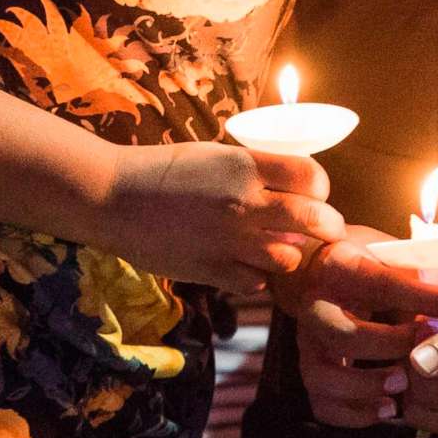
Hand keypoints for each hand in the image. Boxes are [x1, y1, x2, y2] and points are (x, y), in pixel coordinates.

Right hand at [90, 142, 345, 293]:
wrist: (111, 197)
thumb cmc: (160, 170)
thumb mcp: (212, 154)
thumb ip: (253, 170)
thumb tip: (293, 188)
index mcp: (244, 165)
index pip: (312, 176)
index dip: (320, 187)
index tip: (314, 193)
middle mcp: (243, 202)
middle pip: (314, 219)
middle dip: (326, 226)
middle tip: (323, 229)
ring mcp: (228, 240)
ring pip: (288, 259)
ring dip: (288, 254)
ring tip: (275, 247)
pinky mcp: (211, 270)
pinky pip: (256, 283)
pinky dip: (258, 277)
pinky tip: (245, 264)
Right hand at [275, 231, 437, 428]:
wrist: (331, 279)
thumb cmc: (374, 269)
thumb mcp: (395, 261)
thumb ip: (426, 281)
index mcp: (339, 267)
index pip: (378, 283)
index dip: (420, 296)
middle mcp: (313, 306)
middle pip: (338, 333)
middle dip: (384, 347)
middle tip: (421, 355)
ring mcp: (306, 344)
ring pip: (321, 375)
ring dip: (363, 387)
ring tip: (401, 390)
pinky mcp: (310, 373)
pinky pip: (322, 404)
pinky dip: (354, 414)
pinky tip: (387, 408)